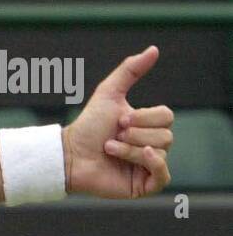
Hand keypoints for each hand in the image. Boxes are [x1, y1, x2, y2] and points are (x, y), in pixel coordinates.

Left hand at [63, 46, 172, 198]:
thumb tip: (154, 49)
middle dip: (136, 133)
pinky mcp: (144, 186)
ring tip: (109, 149)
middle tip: (113, 136)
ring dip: (130, 148)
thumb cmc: (87, 126)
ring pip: (161, 152)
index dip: (144, 116)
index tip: (118, 120)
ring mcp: (148, 167)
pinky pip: (163, 175)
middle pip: (166, 135)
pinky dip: (153, 164)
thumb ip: (130, 70)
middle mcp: (152, 146)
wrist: (69, 155)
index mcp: (148, 126)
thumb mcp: (109, 93)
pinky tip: (140, 157)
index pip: (166, 116)